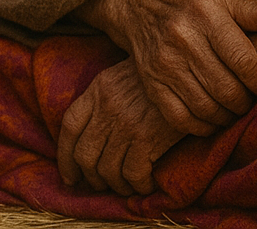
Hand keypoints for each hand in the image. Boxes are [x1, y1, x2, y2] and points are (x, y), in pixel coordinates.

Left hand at [57, 59, 184, 195]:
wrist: (192, 71)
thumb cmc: (162, 76)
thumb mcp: (126, 75)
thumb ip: (106, 96)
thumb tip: (94, 134)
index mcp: (99, 88)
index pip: (70, 126)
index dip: (65, 156)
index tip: (69, 176)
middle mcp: (108, 106)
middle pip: (85, 154)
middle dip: (91, 177)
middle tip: (101, 184)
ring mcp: (126, 123)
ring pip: (108, 170)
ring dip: (117, 185)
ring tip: (126, 185)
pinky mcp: (148, 138)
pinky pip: (133, 175)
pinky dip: (138, 186)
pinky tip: (147, 183)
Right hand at [75, 0, 256, 135]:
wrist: (137, 0)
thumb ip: (251, 8)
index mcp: (205, 13)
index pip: (243, 61)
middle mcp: (183, 38)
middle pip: (227, 89)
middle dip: (247, 101)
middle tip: (252, 98)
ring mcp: (164, 63)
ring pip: (206, 107)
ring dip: (227, 115)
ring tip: (235, 107)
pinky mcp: (151, 82)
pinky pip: (180, 117)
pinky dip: (202, 126)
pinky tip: (212, 117)